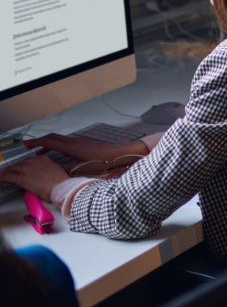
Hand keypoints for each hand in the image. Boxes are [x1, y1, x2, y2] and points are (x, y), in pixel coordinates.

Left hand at [0, 153, 68, 201]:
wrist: (61, 187)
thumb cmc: (62, 182)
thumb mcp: (56, 170)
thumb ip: (49, 169)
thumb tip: (46, 174)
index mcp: (42, 159)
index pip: (29, 160)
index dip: (24, 165)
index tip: (22, 167)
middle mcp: (33, 162)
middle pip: (19, 163)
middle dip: (14, 168)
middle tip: (11, 172)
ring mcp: (26, 169)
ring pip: (11, 169)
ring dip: (7, 172)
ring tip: (3, 174)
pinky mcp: (21, 178)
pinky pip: (7, 176)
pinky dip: (1, 177)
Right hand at [21, 133, 147, 164]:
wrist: (120, 154)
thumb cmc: (104, 162)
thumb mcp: (83, 169)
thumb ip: (66, 169)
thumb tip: (52, 169)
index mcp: (72, 147)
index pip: (49, 141)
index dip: (36, 143)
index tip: (26, 145)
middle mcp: (74, 141)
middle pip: (52, 137)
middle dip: (39, 141)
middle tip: (29, 146)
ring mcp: (80, 140)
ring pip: (59, 138)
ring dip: (48, 143)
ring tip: (39, 151)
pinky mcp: (84, 142)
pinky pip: (66, 141)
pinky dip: (57, 144)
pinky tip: (56, 152)